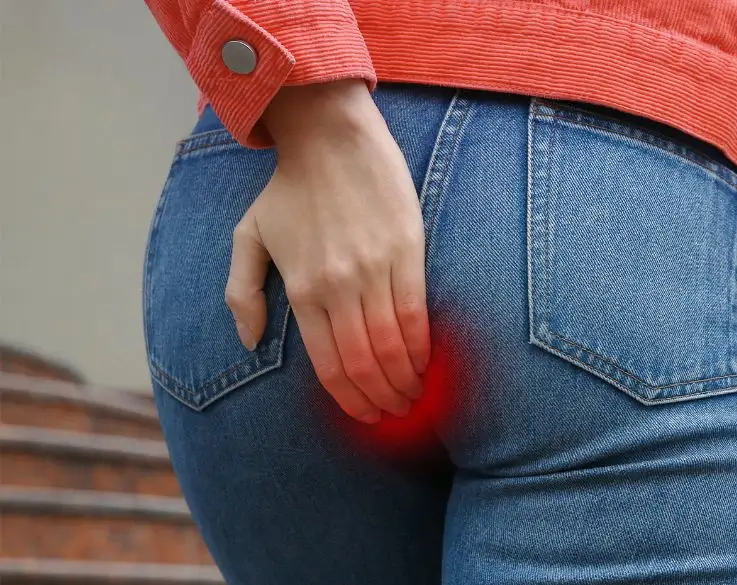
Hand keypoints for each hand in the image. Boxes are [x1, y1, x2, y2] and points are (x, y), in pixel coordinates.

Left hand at [226, 79, 428, 422]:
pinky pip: (417, 311)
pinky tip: (426, 363)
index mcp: (301, 288)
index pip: (330, 362)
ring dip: (406, 378)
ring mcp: (374, 269)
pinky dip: (423, 345)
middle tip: (394, 413)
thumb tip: (250, 340)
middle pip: (364, 361)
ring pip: (393, 343)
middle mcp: (338, 285)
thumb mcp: (247, 236)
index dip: (349, 398)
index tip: (365, 415)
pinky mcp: (407, 251)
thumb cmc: (288, 188)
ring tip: (414, 396)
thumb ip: (241, 292)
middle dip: (382, 396)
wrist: (330, 138)